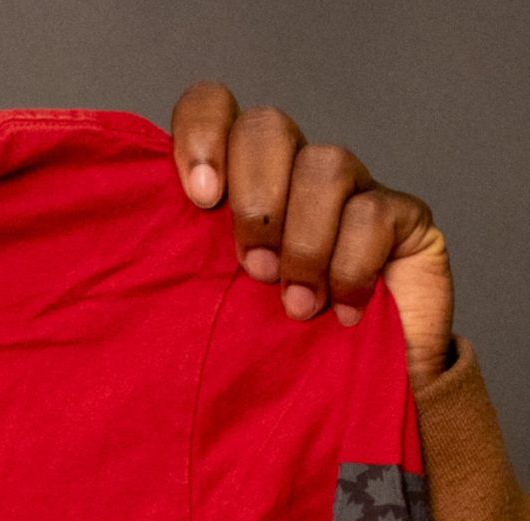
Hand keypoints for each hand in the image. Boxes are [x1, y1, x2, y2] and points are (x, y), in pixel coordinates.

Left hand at [168, 83, 453, 386]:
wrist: (352, 402)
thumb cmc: (272, 357)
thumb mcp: (209, 313)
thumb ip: (180, 271)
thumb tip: (124, 257)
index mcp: (237, 182)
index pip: (211, 108)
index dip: (201, 134)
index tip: (200, 197)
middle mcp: (293, 173)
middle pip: (267, 127)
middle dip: (255, 200)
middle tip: (253, 270)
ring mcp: (353, 189)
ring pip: (325, 164)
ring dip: (303, 241)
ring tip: (296, 305)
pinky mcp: (405, 217)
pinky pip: (373, 214)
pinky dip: (349, 268)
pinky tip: (343, 313)